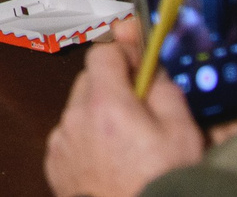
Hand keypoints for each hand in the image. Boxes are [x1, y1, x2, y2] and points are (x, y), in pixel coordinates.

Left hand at [44, 42, 204, 196]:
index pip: (103, 52)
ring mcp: (61, 141)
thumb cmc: (160, 185)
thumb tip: (153, 70)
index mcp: (106, 105)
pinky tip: (109, 159)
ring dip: (99, 114)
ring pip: (79, 109)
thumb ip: (166, 92)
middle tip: (140, 108)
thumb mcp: (182, 135)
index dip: (124, 53)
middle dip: (113, 86)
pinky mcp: (54, 161)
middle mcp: (75, 118)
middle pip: (89, 80)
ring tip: (127, 143)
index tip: (139, 63)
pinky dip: (87, 140)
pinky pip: (70, 136)